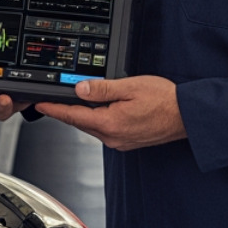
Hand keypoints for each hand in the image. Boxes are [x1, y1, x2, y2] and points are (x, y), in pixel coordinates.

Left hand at [34, 76, 186, 150]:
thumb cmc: (165, 100)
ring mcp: (121, 141)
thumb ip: (103, 89)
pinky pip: (106, 129)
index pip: (73, 116)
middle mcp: (113, 137)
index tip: (40, 104)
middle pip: (81, 122)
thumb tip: (80, 89)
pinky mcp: (128, 141)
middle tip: (53, 99)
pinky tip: (101, 110)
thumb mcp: (130, 86)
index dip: (54, 109)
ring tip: (76, 101)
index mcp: (110, 123)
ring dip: (84, 115)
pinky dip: (99, 119)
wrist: (187, 116)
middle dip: (66, 111)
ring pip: (93, 126)